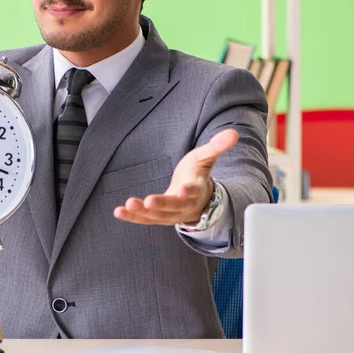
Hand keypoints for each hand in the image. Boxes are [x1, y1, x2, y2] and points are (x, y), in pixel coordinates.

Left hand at [113, 128, 238, 225]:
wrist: (196, 197)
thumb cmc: (198, 174)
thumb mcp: (205, 158)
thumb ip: (217, 146)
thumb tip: (234, 133)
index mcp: (196, 191)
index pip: (193, 192)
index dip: (189, 192)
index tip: (184, 189)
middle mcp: (183, 206)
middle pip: (172, 207)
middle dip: (161, 204)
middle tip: (148, 201)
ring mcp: (170, 214)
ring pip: (156, 216)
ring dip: (141, 212)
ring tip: (127, 205)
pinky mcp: (157, 217)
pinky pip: (144, 219)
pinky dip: (132, 216)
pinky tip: (119, 211)